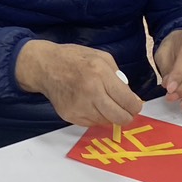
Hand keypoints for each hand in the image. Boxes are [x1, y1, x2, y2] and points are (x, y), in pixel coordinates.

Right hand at [15, 41, 142, 127]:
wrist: (45, 66)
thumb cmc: (75, 58)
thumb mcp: (102, 57)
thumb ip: (118, 76)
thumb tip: (130, 97)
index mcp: (100, 74)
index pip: (127, 101)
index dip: (135, 106)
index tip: (135, 104)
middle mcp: (90, 92)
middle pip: (119, 117)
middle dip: (127, 116)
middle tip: (126, 111)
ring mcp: (79, 107)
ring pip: (106, 122)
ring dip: (110, 115)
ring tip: (104, 103)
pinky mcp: (70, 116)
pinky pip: (92, 123)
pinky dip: (96, 117)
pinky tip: (91, 104)